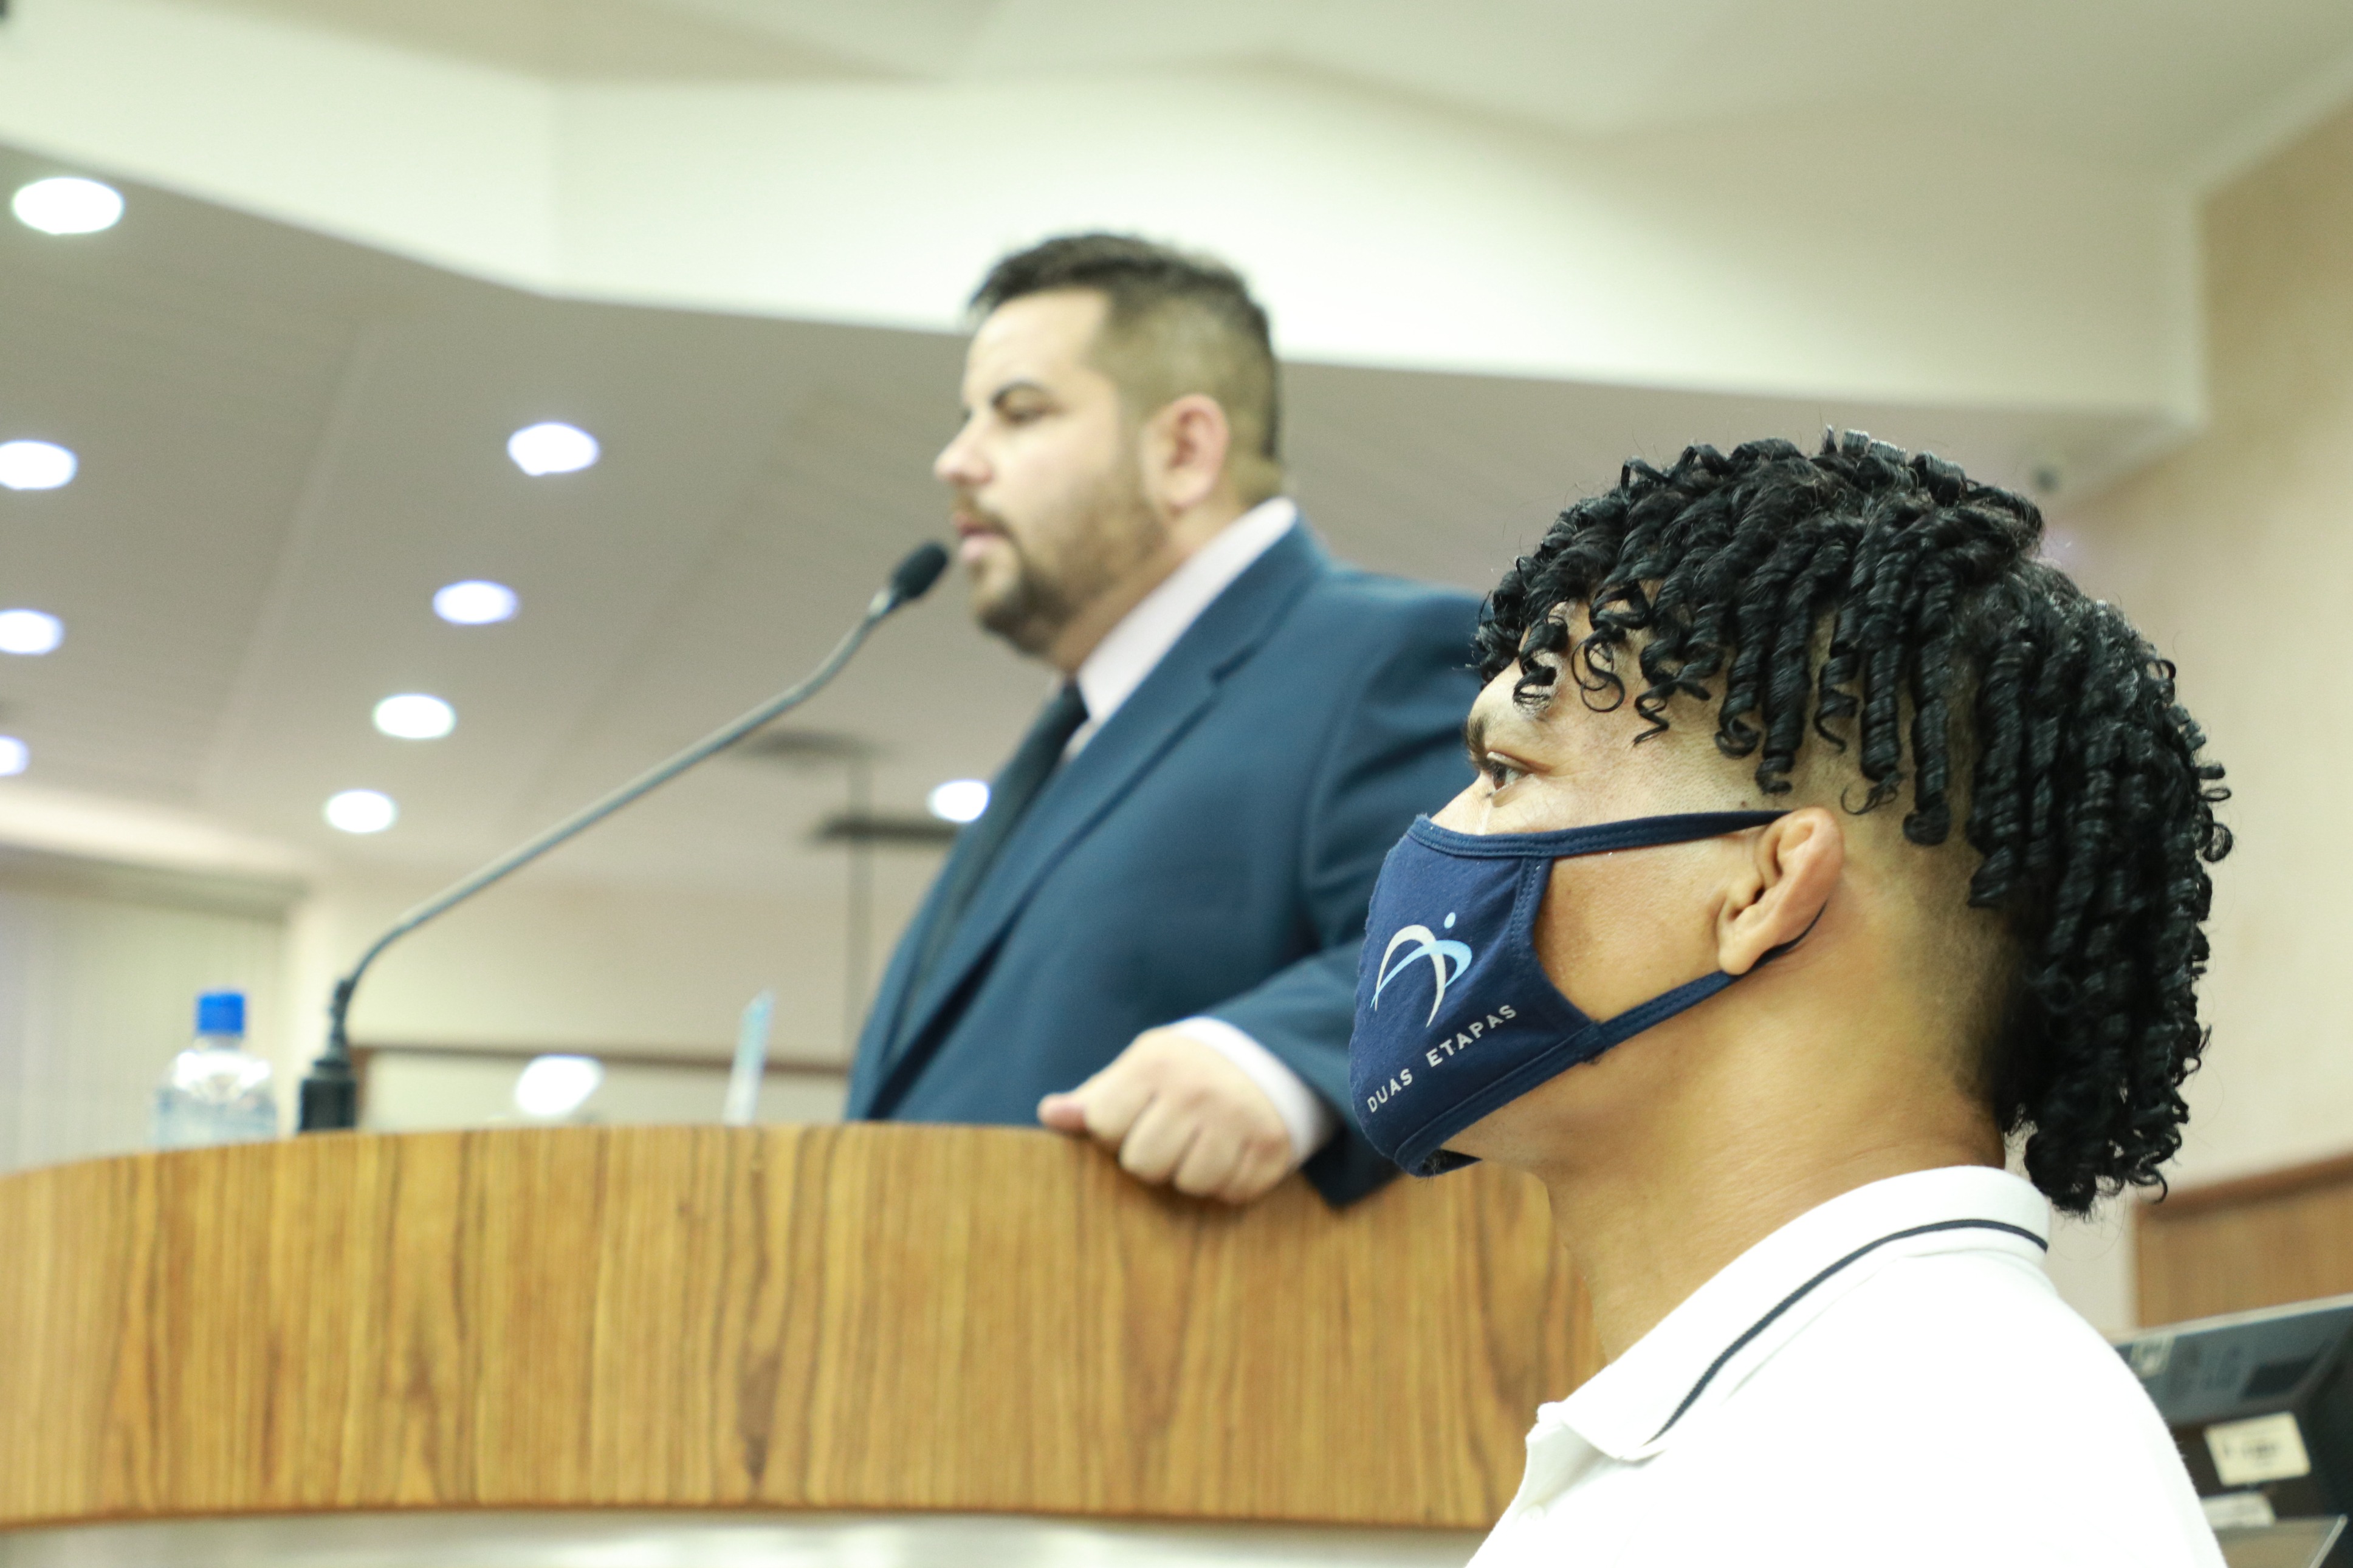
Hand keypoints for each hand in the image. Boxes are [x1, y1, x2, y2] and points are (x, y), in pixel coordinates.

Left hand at [1037, 1027, 1299, 1203]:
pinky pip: (1232, 1192)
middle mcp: (1197, 1089)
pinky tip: (1231, 1153)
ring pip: (1190, 1184)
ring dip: (1191, 1173)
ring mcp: (1238, 1118)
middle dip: (1152, 1158)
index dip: (1113, 1132)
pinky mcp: (1271, 1146)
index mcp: (1154, 1064)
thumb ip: (1095, 1098)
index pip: (1104, 1126)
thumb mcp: (1139, 1070)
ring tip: (1202, 1145)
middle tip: (1170, 1136)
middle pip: (1144, 1164)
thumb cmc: (1184, 1072)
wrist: (1268, 1056)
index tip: (1135, 1118)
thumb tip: (1050, 1114)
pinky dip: (1228, 1182)